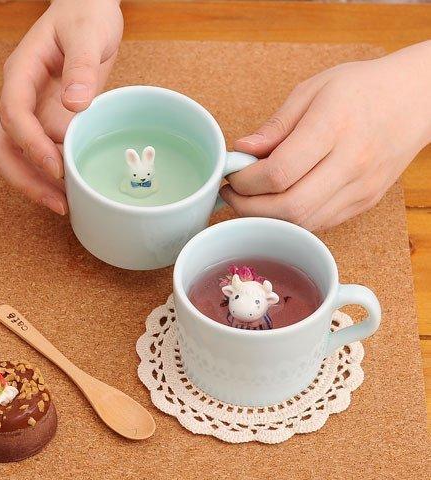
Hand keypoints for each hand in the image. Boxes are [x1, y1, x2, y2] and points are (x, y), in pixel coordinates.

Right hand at [0, 0, 122, 214]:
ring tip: (67, 205)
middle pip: (5, 145)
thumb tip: (75, 103)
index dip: (31, 145)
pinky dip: (55, 173)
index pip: (14, 114)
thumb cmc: (86, 15)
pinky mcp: (52, 119)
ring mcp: (35, 110)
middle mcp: (22, 96)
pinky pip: (46, 151)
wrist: (89, 11)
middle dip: (26, 179)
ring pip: (21, 155)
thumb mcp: (88, 33)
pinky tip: (74, 187)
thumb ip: (81, 66)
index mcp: (22, 72)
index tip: (56, 168)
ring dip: (39, 182)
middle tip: (58, 204)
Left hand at [221, 41, 430, 230]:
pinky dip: (292, 220)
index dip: (246, 182)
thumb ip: (276, 125)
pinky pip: (320, 223)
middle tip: (233, 195)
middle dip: (250, 208)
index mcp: (333, 127)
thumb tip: (243, 149)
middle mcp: (350, 163)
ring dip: (268, 218)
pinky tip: (280, 204)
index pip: (279, 172)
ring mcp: (360, 188)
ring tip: (252, 200)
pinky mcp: (364, 203)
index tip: (233, 175)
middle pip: (289, 207)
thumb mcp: (313, 90)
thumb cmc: (362, 89)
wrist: (417, 100)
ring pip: (304, 223)